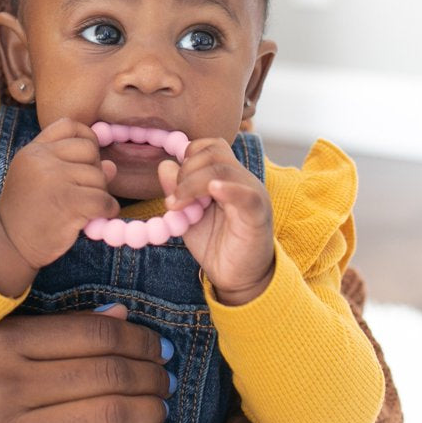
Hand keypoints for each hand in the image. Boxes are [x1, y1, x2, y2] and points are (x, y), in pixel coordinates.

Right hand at [0, 119, 117, 294]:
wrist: (9, 243)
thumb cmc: (28, 211)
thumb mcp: (40, 179)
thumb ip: (70, 166)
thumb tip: (110, 165)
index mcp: (33, 150)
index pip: (69, 125)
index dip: (87, 137)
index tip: (88, 157)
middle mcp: (42, 159)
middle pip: (89, 149)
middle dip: (94, 169)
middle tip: (86, 189)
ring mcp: (54, 179)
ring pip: (99, 176)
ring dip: (100, 194)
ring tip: (86, 208)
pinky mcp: (67, 202)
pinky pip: (103, 199)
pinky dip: (107, 210)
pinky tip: (97, 217)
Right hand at [0, 309, 170, 422]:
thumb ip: (53, 329)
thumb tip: (118, 313)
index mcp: (5, 344)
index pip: (90, 333)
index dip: (133, 335)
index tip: (151, 338)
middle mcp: (12, 386)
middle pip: (106, 374)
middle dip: (150, 371)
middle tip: (165, 368)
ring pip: (108, 417)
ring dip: (148, 408)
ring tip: (161, 400)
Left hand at [158, 138, 274, 304]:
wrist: (238, 277)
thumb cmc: (214, 242)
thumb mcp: (187, 213)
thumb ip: (176, 190)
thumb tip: (164, 165)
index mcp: (226, 175)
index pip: (208, 145)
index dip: (187, 156)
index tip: (173, 181)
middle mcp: (241, 179)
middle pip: (213, 151)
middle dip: (185, 171)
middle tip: (174, 200)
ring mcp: (251, 194)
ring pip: (223, 168)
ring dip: (192, 184)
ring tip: (180, 206)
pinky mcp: (257, 214)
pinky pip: (245, 195)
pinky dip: (228, 189)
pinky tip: (213, 190)